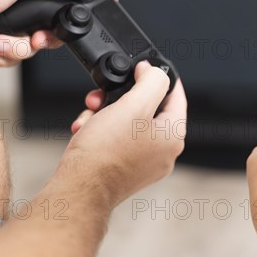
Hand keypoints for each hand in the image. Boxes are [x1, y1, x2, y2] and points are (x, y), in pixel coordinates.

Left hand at [0, 0, 116, 66]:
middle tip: (38, 35)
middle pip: (59, 21)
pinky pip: (17, 56)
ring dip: (19, 47)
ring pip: (38, 44)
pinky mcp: (1, 40)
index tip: (108, 1)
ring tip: (0, 38)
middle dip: (49, 35)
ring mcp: (14, 20)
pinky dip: (3, 54)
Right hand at [62, 61, 186, 205]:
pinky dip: (101, 130)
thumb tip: (152, 71)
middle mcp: (162, 152)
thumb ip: (150, 82)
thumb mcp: (132, 105)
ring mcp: (144, 163)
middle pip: (148, 109)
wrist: (79, 188)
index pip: (177, 97)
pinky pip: (117, 139)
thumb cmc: (105, 154)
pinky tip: (86, 129)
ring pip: (128, 123)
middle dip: (122, 97)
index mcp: (172, 137)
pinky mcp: (125, 169)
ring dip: (107, 112)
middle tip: (106, 94)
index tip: (149, 67)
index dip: (163, 77)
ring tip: (91, 115)